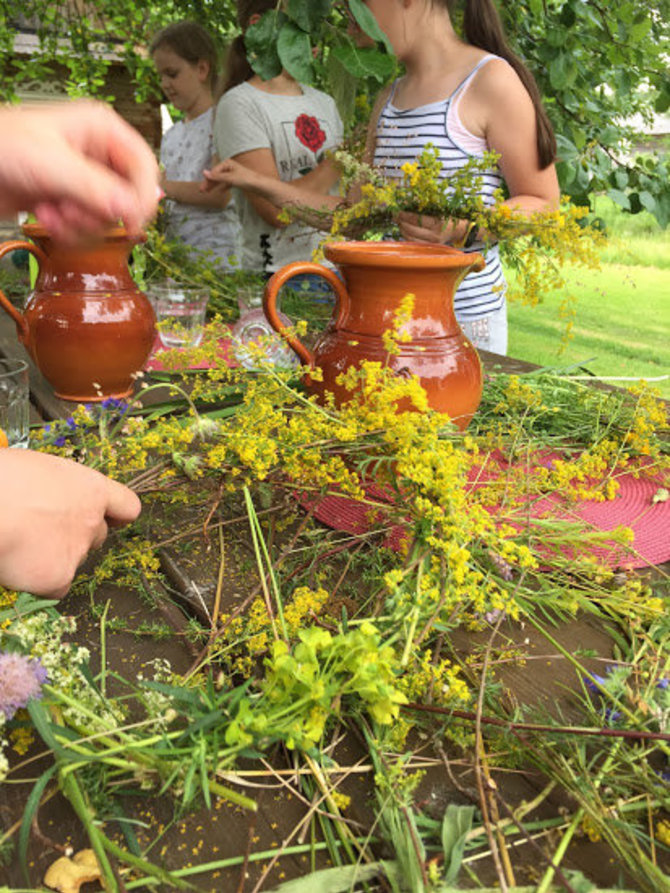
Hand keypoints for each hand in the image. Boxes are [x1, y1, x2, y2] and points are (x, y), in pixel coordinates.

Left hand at [0, 101, 159, 241]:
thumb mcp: (51, 164)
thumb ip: (95, 188)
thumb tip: (132, 209)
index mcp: (100, 130)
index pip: (143, 166)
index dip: (142, 195)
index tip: (132, 220)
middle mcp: (96, 155)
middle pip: (128, 198)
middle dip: (99, 213)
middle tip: (72, 210)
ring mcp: (83, 181)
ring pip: (108, 218)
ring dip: (79, 225)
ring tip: (53, 212)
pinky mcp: (69, 202)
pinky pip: (88, 229)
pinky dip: (68, 231)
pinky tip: (45, 215)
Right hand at [0, 450, 140, 598]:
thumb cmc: (4, 478)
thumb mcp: (40, 469)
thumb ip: (58, 488)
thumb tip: (49, 499)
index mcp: (91, 489)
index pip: (126, 506)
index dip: (116, 515)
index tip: (109, 518)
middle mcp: (92, 521)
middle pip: (98, 536)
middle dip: (77, 536)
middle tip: (45, 531)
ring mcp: (78, 551)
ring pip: (74, 560)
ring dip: (55, 557)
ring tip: (22, 543)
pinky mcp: (58, 577)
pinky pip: (55, 587)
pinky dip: (40, 581)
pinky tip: (20, 566)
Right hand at [202, 158, 256, 192]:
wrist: (260, 185)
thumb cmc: (246, 179)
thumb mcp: (229, 178)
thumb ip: (216, 177)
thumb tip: (204, 172)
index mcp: (227, 163)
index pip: (214, 172)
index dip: (208, 180)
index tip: (202, 188)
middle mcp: (230, 167)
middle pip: (216, 175)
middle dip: (209, 183)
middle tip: (202, 191)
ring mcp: (233, 174)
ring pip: (221, 180)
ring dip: (214, 186)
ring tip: (207, 192)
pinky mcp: (237, 180)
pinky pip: (227, 183)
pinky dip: (223, 187)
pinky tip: (219, 192)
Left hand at [397, 211, 469, 245]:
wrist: (458, 230)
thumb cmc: (448, 216)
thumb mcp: (439, 209)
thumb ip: (425, 206)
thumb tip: (406, 203)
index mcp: (438, 223)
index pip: (417, 219)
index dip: (405, 214)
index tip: (398, 210)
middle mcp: (434, 235)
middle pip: (411, 229)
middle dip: (401, 222)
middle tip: (396, 216)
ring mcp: (431, 243)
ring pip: (410, 238)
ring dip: (402, 229)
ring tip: (400, 222)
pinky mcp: (429, 248)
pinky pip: (413, 243)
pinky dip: (407, 236)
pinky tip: (405, 229)